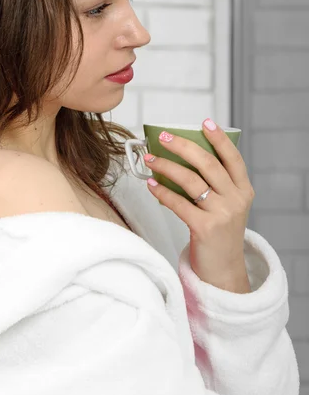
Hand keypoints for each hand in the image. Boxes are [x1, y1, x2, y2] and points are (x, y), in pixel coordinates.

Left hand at [144, 119, 254, 291]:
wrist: (224, 271)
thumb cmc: (220, 234)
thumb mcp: (227, 206)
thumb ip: (214, 184)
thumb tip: (182, 157)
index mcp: (244, 190)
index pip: (233, 158)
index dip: (219, 139)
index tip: (205, 123)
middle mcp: (236, 200)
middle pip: (208, 164)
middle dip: (183, 146)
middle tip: (163, 137)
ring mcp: (222, 214)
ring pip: (191, 180)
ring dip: (167, 166)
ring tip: (150, 158)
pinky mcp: (205, 228)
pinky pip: (178, 203)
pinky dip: (162, 191)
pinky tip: (152, 184)